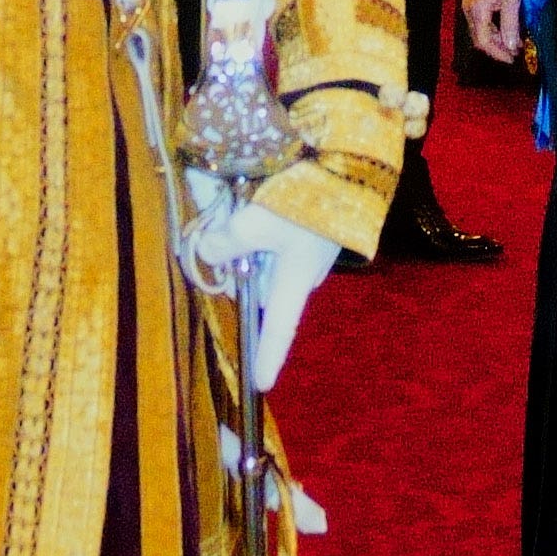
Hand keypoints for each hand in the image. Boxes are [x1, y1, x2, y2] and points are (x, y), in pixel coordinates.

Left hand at [177, 189, 341, 393]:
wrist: (348, 170)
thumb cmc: (305, 205)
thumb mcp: (256, 223)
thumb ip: (226, 243)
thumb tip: (208, 252)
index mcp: (294, 283)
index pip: (279, 330)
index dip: (268, 356)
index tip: (261, 385)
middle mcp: (304, 277)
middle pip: (260, 290)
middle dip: (238, 273)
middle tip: (221, 235)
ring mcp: (311, 257)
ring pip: (267, 265)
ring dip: (250, 249)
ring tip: (242, 212)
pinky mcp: (313, 236)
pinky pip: (279, 246)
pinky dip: (264, 235)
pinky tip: (261, 206)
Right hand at [462, 0, 524, 63]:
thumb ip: (510, 24)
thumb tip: (511, 47)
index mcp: (477, 11)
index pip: (484, 42)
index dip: (498, 53)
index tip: (511, 58)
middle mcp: (469, 11)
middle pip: (480, 39)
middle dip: (498, 48)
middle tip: (515, 52)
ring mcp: (469, 7)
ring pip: (481, 32)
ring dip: (497, 40)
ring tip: (515, 42)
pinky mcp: (473, 4)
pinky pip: (481, 24)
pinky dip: (494, 30)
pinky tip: (507, 31)